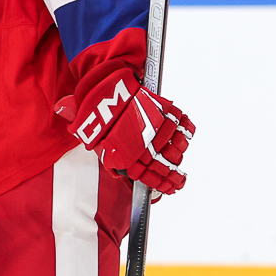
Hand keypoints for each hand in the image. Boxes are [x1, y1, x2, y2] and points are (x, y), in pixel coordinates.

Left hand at [69, 69, 193, 194]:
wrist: (104, 87)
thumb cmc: (93, 111)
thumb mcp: (89, 135)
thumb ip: (99, 151)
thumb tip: (108, 168)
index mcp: (125, 156)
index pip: (148, 177)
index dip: (160, 184)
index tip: (168, 188)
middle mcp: (144, 145)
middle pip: (166, 165)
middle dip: (173, 175)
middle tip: (176, 180)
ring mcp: (156, 129)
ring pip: (177, 148)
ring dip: (178, 154)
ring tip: (177, 159)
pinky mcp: (165, 112)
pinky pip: (183, 125)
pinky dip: (186, 131)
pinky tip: (184, 137)